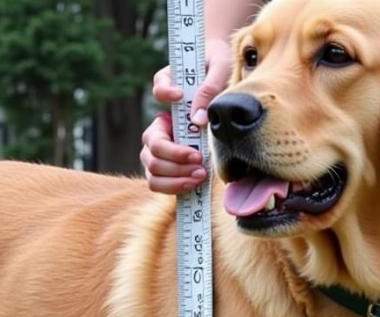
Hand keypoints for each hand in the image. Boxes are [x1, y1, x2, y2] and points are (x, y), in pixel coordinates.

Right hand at [141, 38, 232, 193]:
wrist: (228, 94)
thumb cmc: (221, 71)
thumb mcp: (220, 68)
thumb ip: (209, 87)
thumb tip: (198, 119)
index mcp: (170, 90)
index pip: (159, 87)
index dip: (164, 92)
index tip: (180, 94)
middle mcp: (161, 120)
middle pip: (152, 143)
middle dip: (174, 154)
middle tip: (199, 157)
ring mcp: (161, 147)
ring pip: (152, 167)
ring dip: (175, 174)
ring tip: (199, 174)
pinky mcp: (169, 166)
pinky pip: (158, 182)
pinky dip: (175, 186)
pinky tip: (194, 182)